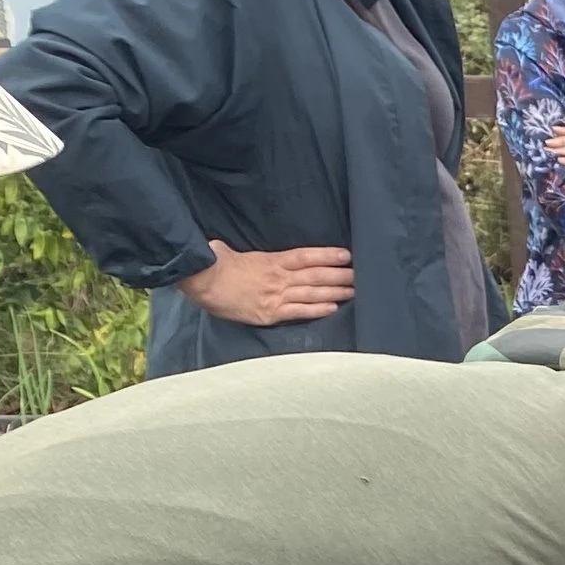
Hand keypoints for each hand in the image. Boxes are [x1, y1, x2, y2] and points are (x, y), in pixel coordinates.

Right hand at [178, 242, 354, 327]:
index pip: (305, 256)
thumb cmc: (215, 265)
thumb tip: (247, 251)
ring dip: (335, 292)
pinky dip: (316, 310)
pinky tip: (333, 308)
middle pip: (315, 275)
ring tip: (354, 291)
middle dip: (340, 275)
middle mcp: (278, 277)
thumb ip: (250, 254)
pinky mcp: (270, 313)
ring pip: (311, 293)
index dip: (327, 255)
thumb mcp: (235, 251)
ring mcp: (275, 296)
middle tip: (361, 275)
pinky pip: (298, 311)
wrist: (203, 282)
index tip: (346, 255)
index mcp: (271, 261)